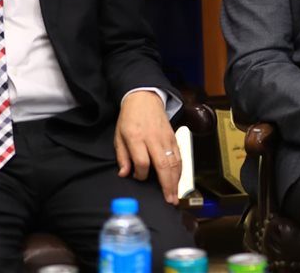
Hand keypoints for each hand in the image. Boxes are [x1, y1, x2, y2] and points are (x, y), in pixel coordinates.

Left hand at [113, 90, 182, 204]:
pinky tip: (178, 180)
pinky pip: (179, 156)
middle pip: (163, 165)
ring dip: (176, 181)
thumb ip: (122, 156)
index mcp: (136, 138)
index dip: (140, 174)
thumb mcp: (118, 136)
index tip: (138, 177)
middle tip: (169, 200)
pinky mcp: (174, 137)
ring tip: (175, 195)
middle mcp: (153, 139)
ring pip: (174, 162)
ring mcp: (166, 138)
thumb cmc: (129, 118)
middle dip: (167, 185)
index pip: (142, 162)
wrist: (144, 98)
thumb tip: (124, 174)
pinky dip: (180, 170)